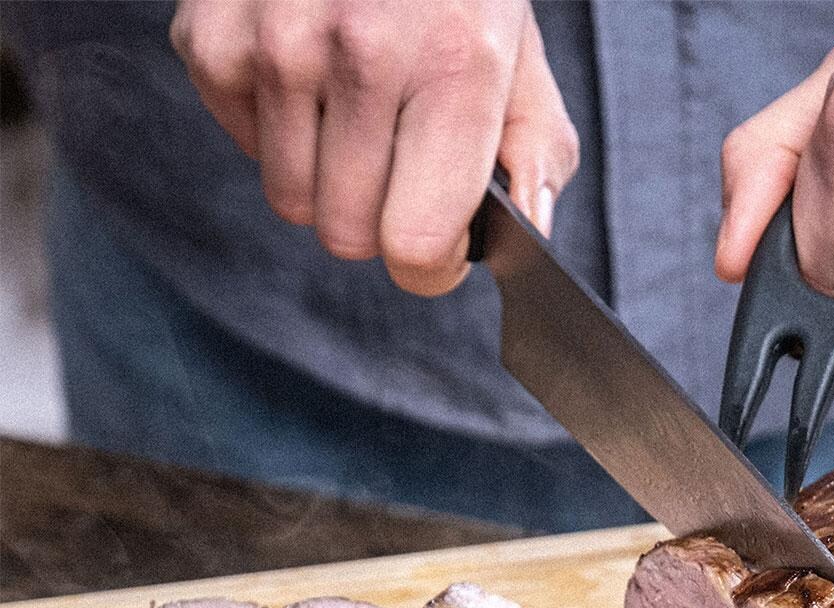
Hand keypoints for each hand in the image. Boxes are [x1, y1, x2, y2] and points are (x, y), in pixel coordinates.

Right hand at [171, 0, 578, 294]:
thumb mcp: (519, 60)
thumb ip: (535, 158)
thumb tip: (530, 238)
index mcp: (454, 72)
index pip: (416, 246)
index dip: (431, 264)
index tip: (440, 244)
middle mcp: (362, 53)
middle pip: (347, 236)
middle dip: (377, 219)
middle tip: (397, 163)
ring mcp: (278, 40)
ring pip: (290, 201)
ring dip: (324, 177)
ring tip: (354, 111)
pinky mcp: (214, 33)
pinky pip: (244, 146)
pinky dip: (275, 129)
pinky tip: (308, 74)